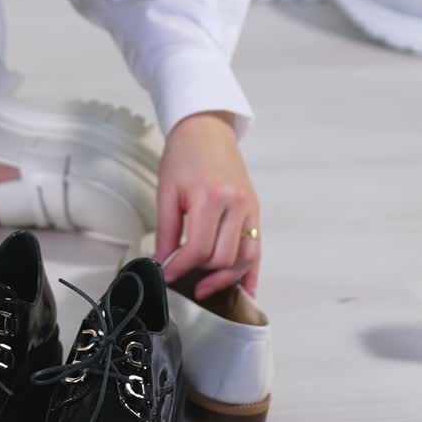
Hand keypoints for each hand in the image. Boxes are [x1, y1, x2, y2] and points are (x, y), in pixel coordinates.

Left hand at [155, 112, 260, 300]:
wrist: (206, 130)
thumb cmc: (184, 156)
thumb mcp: (167, 191)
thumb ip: (167, 230)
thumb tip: (163, 262)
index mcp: (211, 197)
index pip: (199, 248)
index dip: (181, 268)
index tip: (168, 275)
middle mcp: (236, 204)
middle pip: (223, 257)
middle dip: (202, 273)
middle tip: (183, 277)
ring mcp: (250, 208)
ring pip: (245, 258)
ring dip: (226, 279)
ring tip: (206, 289)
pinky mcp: (255, 211)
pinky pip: (257, 249)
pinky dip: (251, 272)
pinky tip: (245, 291)